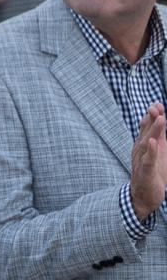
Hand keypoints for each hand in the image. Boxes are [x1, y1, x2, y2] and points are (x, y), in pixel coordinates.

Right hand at [131, 103, 166, 219]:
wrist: (143, 197)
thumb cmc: (152, 173)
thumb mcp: (156, 152)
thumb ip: (158, 135)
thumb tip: (160, 117)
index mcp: (143, 145)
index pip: (146, 128)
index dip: (152, 116)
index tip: (158, 104)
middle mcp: (140, 151)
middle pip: (146, 132)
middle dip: (152, 119)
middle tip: (157, 107)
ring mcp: (141, 161)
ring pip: (147, 143)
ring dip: (153, 131)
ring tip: (160, 119)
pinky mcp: (145, 173)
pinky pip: (147, 161)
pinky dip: (150, 152)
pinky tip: (153, 143)